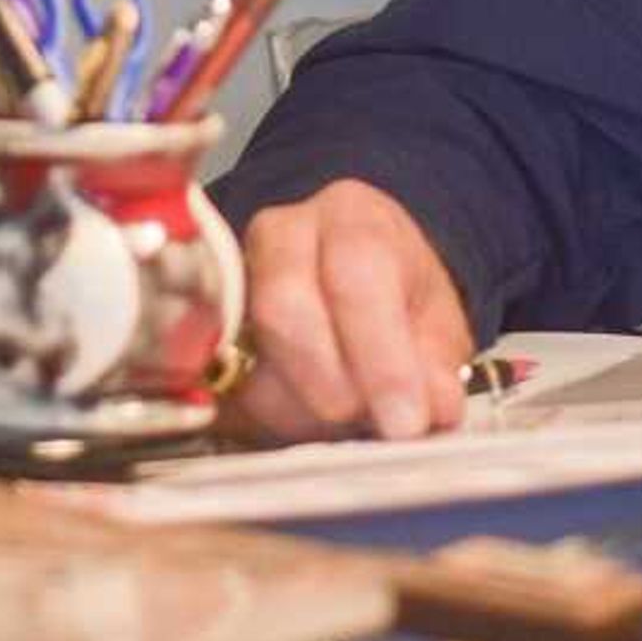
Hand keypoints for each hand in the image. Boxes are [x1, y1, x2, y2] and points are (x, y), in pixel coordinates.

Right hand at [228, 177, 475, 442]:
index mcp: (351, 217)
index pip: (357, 273)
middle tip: (368, 422)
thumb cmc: (396, 298)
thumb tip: (434, 408)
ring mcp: (231, 280)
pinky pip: (225, 388)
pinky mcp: (205, 332)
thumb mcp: (436, 322)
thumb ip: (436, 363)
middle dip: (331, 383)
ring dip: (302, 410)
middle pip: (285, 307)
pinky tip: (306, 423)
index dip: (382, 358)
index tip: (406, 421)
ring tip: (346, 422)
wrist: (353, 285)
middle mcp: (280, 234)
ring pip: (249, 356)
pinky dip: (267, 421)